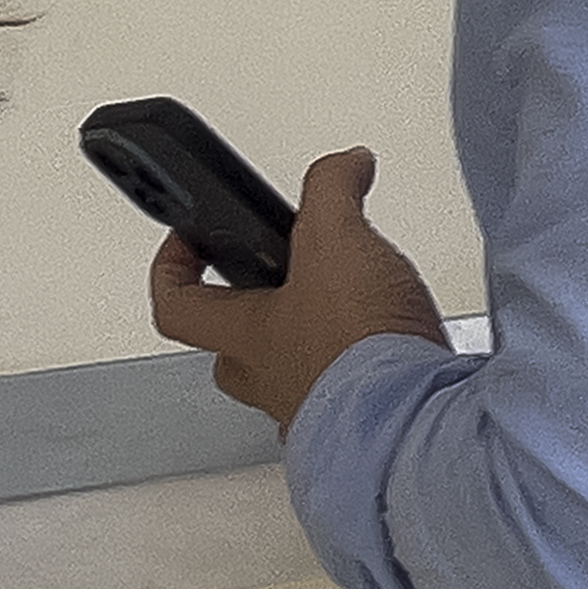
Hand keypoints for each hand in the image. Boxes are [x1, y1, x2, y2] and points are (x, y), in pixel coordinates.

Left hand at [150, 145, 445, 431]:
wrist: (415, 421)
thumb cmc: (357, 349)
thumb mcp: (336, 239)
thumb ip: (331, 189)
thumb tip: (344, 164)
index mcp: (245, 336)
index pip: (175, 303)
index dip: (173, 265)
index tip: (188, 240)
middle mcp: (270, 380)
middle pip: (231, 347)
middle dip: (249, 311)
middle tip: (273, 280)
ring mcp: (312, 408)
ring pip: (288, 374)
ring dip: (307, 343)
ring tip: (346, 308)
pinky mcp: (362, 424)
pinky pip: (344, 396)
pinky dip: (358, 372)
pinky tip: (387, 349)